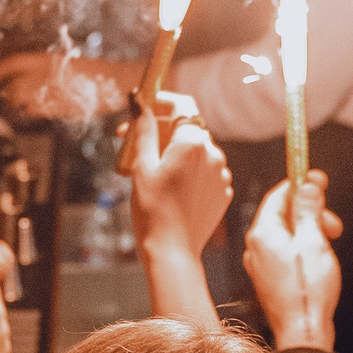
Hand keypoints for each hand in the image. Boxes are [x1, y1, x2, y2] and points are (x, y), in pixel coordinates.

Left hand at [0, 50, 134, 124]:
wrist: (115, 82)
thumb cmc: (93, 75)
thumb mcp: (67, 66)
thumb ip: (46, 72)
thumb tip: (25, 81)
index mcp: (46, 59)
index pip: (13, 63)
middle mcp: (44, 73)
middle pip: (12, 86)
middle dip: (6, 94)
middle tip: (4, 98)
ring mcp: (49, 90)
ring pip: (19, 102)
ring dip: (14, 107)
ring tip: (15, 110)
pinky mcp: (57, 107)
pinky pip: (34, 113)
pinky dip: (28, 115)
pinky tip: (30, 115)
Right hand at [129, 100, 230, 259]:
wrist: (172, 251)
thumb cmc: (153, 210)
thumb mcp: (142, 166)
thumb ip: (144, 130)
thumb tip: (139, 101)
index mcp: (193, 142)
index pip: (182, 104)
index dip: (161, 101)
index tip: (143, 106)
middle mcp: (214, 153)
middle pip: (187, 128)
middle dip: (160, 130)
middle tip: (130, 140)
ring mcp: (221, 173)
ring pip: (195, 150)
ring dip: (173, 151)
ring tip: (148, 169)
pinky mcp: (223, 191)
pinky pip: (204, 170)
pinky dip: (187, 170)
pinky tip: (168, 186)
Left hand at [243, 174, 343, 351]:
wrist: (303, 332)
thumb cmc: (307, 291)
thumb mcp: (313, 242)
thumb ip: (308, 211)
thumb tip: (306, 186)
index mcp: (263, 233)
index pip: (278, 196)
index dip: (300, 185)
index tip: (318, 180)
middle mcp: (256, 247)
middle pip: (283, 215)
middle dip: (310, 213)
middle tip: (333, 224)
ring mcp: (260, 264)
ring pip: (286, 234)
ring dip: (310, 231)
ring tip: (329, 245)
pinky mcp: (269, 278)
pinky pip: (285, 252)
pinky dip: (302, 248)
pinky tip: (318, 259)